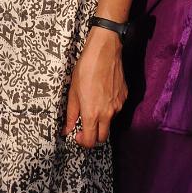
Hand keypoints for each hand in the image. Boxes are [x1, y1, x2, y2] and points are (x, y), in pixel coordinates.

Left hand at [62, 26, 126, 147]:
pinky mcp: (125, 96)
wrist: (104, 51)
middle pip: (102, 137)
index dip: (83, 142)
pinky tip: (103, 92)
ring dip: (102, 119)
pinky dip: (110, 106)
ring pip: (110, 121)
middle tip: (85, 125)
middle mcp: (108, 113)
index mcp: (93, 113)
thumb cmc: (86, 68)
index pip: (90, 141)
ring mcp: (118, 105)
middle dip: (93, 135)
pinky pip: (117, 108)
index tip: (78, 134)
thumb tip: (66, 129)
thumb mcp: (73, 91)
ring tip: (94, 102)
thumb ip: (71, 113)